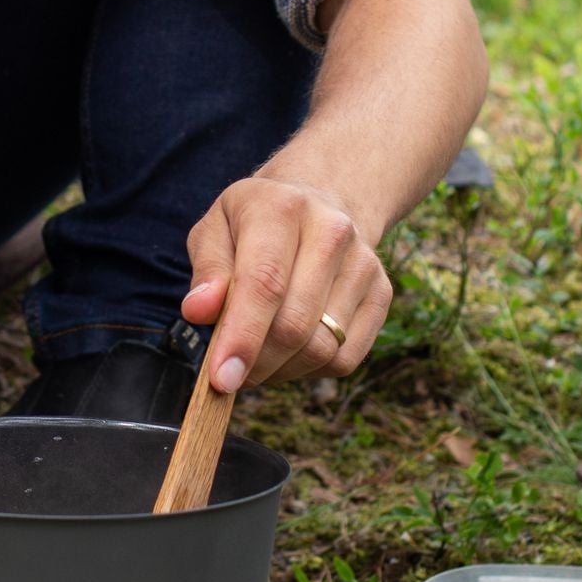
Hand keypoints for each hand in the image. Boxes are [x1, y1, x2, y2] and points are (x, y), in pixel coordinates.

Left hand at [179, 174, 392, 391]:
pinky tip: (291, 350)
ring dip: (282, 369)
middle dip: (257, 363)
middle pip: (294, 325)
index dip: (242, 337)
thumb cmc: (255, 224)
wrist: (320, 201)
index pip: (264, 283)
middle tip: (230, 373)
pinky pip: (345, 358)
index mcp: (282, 208)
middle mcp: (332, 231)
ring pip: (322, 348)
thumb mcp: (216, 230)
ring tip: (258, 355)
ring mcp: (363, 263)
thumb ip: (206, 271)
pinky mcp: (382, 293)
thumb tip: (199, 311)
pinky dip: (310, 369)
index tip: (222, 380)